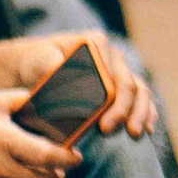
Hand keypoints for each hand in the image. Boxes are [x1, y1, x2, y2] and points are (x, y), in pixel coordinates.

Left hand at [12, 32, 156, 137]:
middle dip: (124, 110)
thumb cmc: (33, 60)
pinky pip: (140, 97)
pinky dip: (146, 112)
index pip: (111, 73)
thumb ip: (52, 64)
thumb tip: (67, 75)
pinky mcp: (119, 84)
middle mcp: (112, 55)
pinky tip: (147, 128)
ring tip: (135, 133)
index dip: (112, 98)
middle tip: (109, 130)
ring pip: (140, 90)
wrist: (30, 65)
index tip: (102, 121)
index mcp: (95, 43)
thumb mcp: (38, 59)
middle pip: (128, 83)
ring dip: (141, 113)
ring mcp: (118, 70)